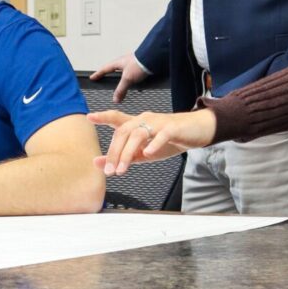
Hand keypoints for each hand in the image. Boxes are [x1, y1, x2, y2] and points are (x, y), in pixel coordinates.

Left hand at [88, 110, 216, 175]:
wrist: (198, 130)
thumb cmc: (170, 140)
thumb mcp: (144, 152)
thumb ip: (122, 157)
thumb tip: (97, 163)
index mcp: (137, 124)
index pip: (117, 118)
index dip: (103, 117)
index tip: (89, 117)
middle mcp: (145, 120)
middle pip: (124, 131)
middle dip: (114, 151)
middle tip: (109, 171)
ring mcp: (159, 123)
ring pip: (138, 134)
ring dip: (128, 153)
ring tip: (122, 169)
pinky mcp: (173, 128)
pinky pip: (161, 134)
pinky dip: (153, 143)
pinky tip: (148, 153)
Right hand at [89, 53, 147, 102]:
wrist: (153, 58)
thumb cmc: (140, 63)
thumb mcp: (127, 79)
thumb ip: (121, 89)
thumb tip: (115, 98)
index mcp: (118, 63)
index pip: (105, 69)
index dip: (98, 74)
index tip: (93, 77)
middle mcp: (124, 62)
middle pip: (113, 69)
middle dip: (109, 74)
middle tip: (104, 78)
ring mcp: (132, 63)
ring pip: (123, 71)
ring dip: (122, 78)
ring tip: (121, 84)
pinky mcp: (139, 66)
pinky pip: (132, 73)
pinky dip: (131, 79)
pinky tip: (135, 84)